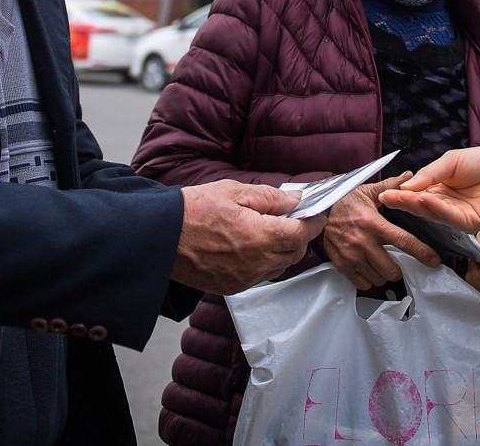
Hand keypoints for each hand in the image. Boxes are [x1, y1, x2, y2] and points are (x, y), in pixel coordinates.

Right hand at [173, 179, 325, 295]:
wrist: (160, 238)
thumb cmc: (194, 210)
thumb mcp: (234, 192)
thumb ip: (270, 198)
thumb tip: (295, 201)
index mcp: (261, 237)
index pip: (302, 233)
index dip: (314, 222)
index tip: (318, 214)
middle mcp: (257, 263)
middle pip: (294, 253)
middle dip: (300, 236)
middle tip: (295, 219)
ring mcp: (244, 278)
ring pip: (279, 267)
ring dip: (283, 251)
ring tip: (272, 231)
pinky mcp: (231, 287)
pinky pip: (260, 276)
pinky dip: (264, 262)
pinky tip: (253, 247)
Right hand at [322, 178, 440, 290]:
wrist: (316, 212)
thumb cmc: (345, 201)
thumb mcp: (368, 191)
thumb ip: (391, 185)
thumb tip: (411, 176)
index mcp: (373, 223)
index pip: (403, 241)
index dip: (422, 253)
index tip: (434, 261)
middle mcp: (363, 242)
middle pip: (392, 269)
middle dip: (399, 268)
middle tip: (397, 260)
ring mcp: (351, 256)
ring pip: (379, 278)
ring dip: (384, 274)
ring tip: (381, 263)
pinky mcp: (342, 265)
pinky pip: (363, 283)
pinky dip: (369, 279)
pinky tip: (369, 268)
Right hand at [384, 146, 479, 231]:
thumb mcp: (450, 162)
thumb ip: (429, 174)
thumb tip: (407, 186)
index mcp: (439, 190)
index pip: (416, 195)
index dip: (401, 195)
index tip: (384, 193)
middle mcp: (446, 205)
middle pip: (422, 207)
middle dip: (405, 202)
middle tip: (388, 198)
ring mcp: (458, 216)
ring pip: (434, 214)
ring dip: (418, 206)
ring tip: (405, 197)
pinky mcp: (471, 223)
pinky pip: (451, 218)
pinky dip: (438, 208)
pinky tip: (426, 199)